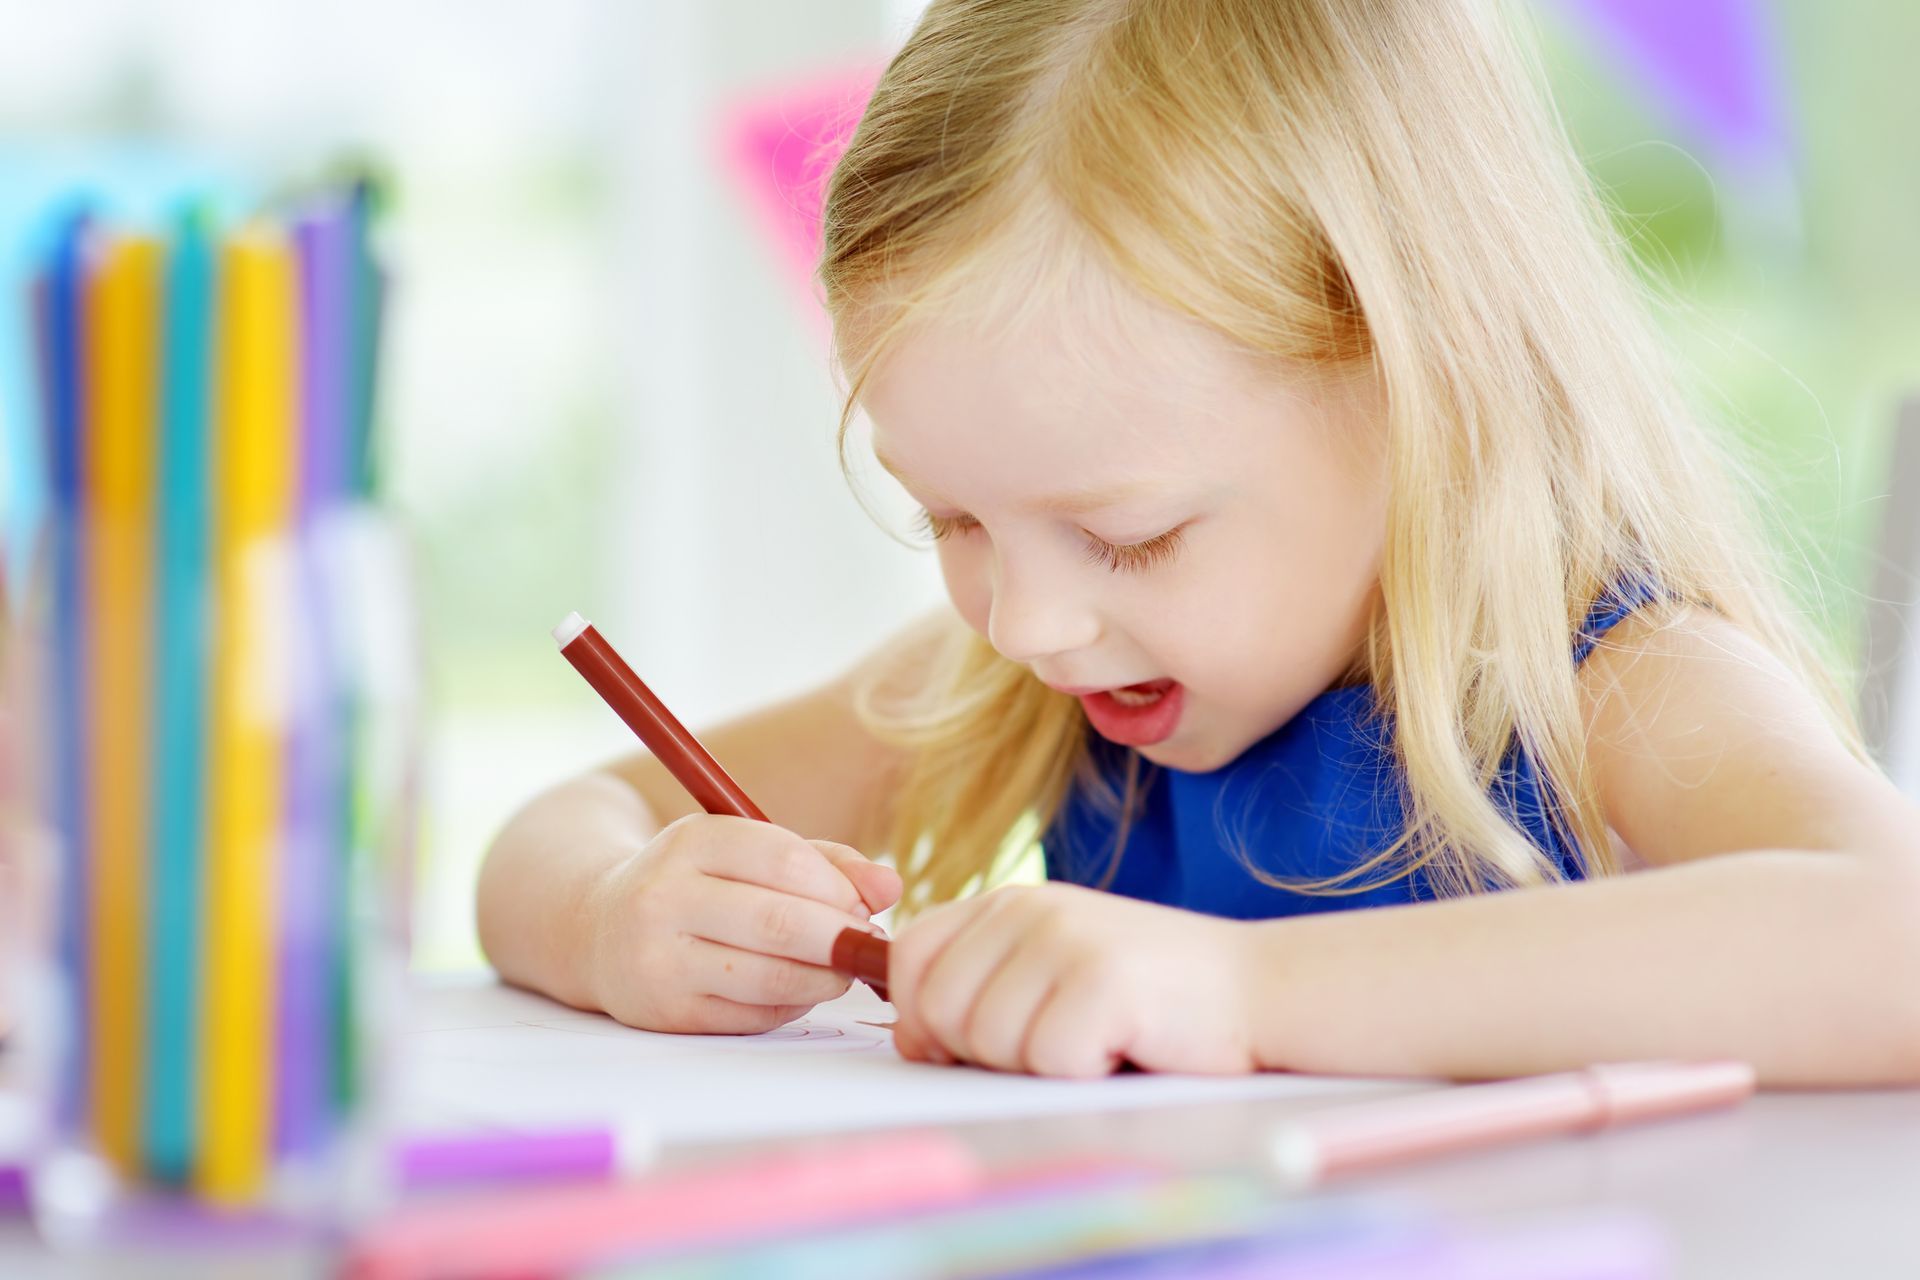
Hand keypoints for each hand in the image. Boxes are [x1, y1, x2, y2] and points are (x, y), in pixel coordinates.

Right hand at [583, 813, 901, 1033]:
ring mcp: (659, 960)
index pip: (785, 861)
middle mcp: (665, 898)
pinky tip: (796, 988)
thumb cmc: (695, 884)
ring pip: (772, 977)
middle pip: (782, 924)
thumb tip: (891, 887)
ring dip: (825, 978)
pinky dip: (792, 1005)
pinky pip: (754, 1015)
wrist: (597, 929)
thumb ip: (824, 862)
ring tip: (839, 967)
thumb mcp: (745, 850)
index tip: (861, 904)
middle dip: (842, 938)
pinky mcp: (666, 1012)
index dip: (840, 888)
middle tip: (865, 943)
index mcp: (690, 842)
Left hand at [888, 882, 1256, 1076]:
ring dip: (1040, 1066)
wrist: (1259, 989)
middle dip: (984, 1053)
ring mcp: (1066, 940)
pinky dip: (1085, 1074)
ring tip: (1097, 1040)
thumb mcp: (1053, 970)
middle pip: (937, 1009)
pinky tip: (1125, 1046)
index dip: (922, 1016)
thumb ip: (982, 986)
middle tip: (1054, 1044)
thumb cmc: (1152, 998)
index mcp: (1009, 903)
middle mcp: (1030, 909)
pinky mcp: (1102, 981)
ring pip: (989, 1042)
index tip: (965, 1042)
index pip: (910, 958)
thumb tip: (910, 1035)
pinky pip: (1049, 1060)